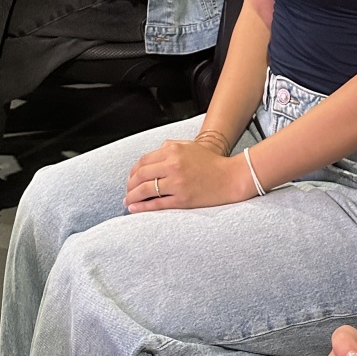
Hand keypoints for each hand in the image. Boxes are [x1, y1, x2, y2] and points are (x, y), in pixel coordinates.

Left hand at [124, 139, 250, 211]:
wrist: (230, 177)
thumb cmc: (211, 162)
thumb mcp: (189, 146)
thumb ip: (169, 147)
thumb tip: (152, 157)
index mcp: (173, 150)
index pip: (144, 160)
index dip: (133, 171)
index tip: (130, 178)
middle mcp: (172, 165)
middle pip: (141, 175)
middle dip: (130, 184)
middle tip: (126, 191)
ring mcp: (177, 183)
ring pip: (146, 189)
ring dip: (132, 196)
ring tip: (127, 202)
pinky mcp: (182, 199)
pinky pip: (157, 204)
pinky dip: (143, 207)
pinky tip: (135, 209)